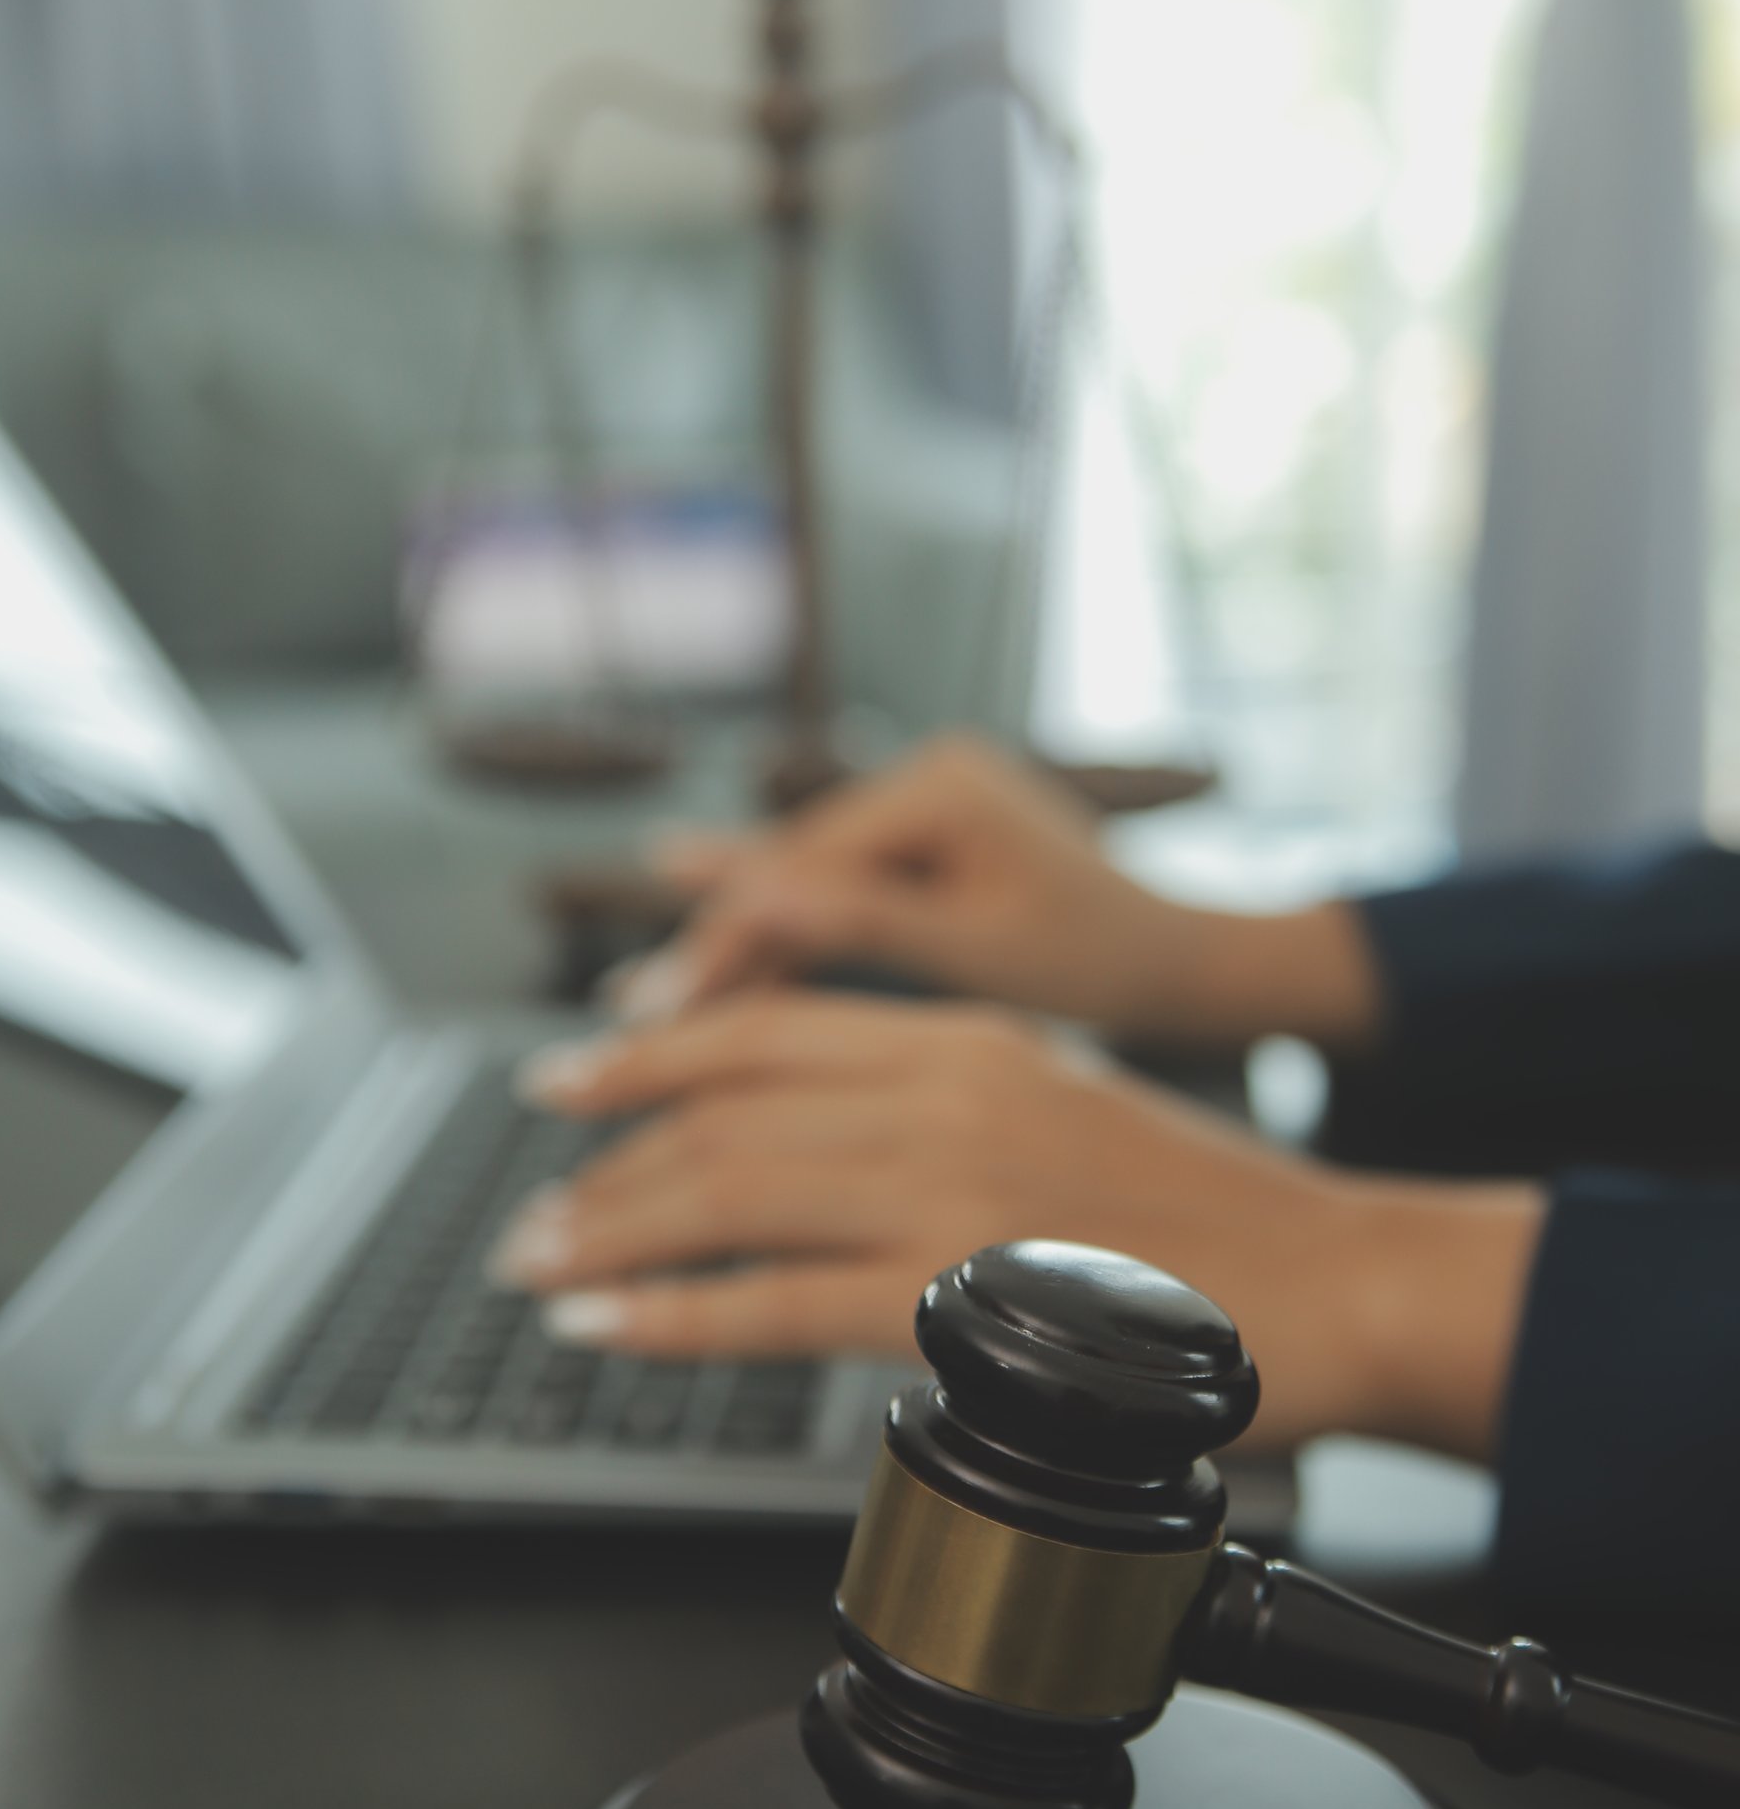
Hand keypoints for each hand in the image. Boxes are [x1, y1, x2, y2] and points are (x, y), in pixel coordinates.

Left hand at [493, 995, 1541, 1459]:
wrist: (1339, 1279)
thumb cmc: (1216, 1218)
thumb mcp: (1067, 1104)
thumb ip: (951, 1104)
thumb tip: (843, 1139)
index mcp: (971, 1037)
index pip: (768, 1024)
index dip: (649, 1048)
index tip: (572, 1076)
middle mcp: (945, 1091)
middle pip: (721, 1105)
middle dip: (602, 1156)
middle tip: (533, 1207)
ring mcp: (947, 1189)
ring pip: (725, 1190)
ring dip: (610, 1232)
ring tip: (542, 1269)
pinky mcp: (956, 1294)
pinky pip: (770, 1301)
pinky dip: (670, 1312)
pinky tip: (611, 1325)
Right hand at [620, 735, 1380, 1044]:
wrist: (1193, 967)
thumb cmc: (1113, 968)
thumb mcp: (986, 956)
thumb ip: (861, 921)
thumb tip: (736, 892)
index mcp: (944, 787)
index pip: (796, 870)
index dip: (713, 946)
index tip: (641, 1018)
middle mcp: (926, 774)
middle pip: (785, 875)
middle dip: (705, 959)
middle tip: (616, 1034)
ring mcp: (926, 802)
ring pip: (801, 892)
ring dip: (731, 963)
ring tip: (639, 1025)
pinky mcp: (929, 841)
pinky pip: (837, 901)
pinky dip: (786, 955)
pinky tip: (708, 991)